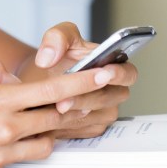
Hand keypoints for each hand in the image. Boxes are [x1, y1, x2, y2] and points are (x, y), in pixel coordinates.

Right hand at [0, 58, 113, 167]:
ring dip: (41, 130)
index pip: (53, 91)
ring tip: (22, 120)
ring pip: (44, 142)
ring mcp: (2, 152)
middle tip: (54, 100)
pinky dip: (18, 146)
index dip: (82, 82)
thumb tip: (11, 78)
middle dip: (60, 108)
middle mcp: (5, 127)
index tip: (103, 73)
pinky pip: (21, 157)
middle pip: (54, 118)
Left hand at [27, 23, 137, 137]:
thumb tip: (48, 57)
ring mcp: (102, 111)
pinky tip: (54, 117)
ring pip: (97, 116)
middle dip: (88, 97)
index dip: (120, 74)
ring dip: (77, 112)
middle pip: (110, 98)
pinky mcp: (90, 127)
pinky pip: (84, 129)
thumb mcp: (56, 38)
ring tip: (57, 106)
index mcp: (112, 65)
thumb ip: (56, 38)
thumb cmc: (55, 57)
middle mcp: (112, 90)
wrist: (37, 78)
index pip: (129, 73)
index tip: (105, 72)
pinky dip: (69, 124)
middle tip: (66, 97)